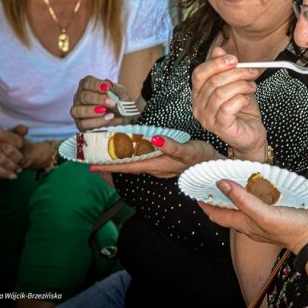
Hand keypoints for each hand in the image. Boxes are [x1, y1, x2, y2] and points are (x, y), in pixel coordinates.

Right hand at [71, 76, 132, 130]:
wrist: (125, 118)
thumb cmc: (120, 102)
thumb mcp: (122, 94)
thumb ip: (116, 89)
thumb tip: (109, 85)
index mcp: (88, 87)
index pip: (87, 82)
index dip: (95, 85)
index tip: (107, 88)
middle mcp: (80, 98)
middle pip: (83, 96)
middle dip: (98, 99)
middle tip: (111, 102)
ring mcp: (78, 111)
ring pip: (78, 110)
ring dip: (92, 110)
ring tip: (105, 111)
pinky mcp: (80, 124)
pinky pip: (83, 123)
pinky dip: (96, 121)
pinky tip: (107, 118)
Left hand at [89, 138, 218, 178]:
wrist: (216, 164)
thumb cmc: (202, 158)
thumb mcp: (188, 151)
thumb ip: (172, 147)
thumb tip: (155, 140)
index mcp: (157, 165)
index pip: (128, 166)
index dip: (109, 166)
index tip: (91, 166)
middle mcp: (155, 167)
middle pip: (127, 166)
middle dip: (110, 163)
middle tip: (92, 158)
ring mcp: (160, 165)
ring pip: (134, 163)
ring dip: (120, 159)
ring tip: (105, 154)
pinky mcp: (165, 161)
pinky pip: (143, 160)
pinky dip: (133, 156)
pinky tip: (131, 151)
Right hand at [191, 47, 267, 160]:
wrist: (251, 134)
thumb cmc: (242, 112)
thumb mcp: (235, 85)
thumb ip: (225, 69)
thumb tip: (218, 50)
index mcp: (199, 94)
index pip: (199, 74)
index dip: (216, 63)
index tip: (234, 59)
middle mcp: (199, 107)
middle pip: (212, 81)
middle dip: (235, 73)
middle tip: (251, 72)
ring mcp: (207, 119)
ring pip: (220, 93)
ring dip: (241, 85)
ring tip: (251, 87)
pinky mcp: (220, 127)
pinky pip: (228, 107)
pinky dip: (241, 99)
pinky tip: (247, 100)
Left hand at [199, 179, 307, 252]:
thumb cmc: (290, 229)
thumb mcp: (263, 214)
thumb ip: (243, 200)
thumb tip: (222, 184)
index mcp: (245, 224)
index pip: (217, 215)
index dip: (204, 204)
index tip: (195, 190)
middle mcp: (251, 224)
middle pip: (228, 211)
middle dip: (217, 198)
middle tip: (210, 181)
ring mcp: (263, 220)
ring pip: (242, 207)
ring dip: (234, 196)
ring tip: (230, 180)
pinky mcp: (275, 214)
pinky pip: (257, 204)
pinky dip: (251, 195)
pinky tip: (257, 187)